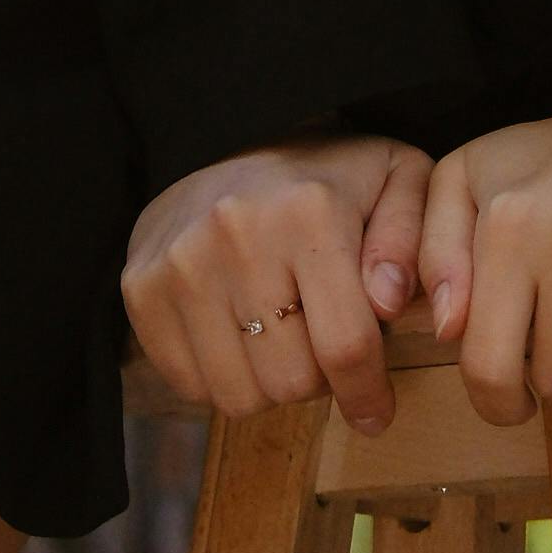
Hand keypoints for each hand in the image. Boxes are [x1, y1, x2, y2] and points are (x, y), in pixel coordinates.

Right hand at [123, 133, 429, 434]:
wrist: (228, 139)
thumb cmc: (328, 176)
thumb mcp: (397, 182)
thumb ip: (411, 242)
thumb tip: (389, 303)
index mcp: (308, 212)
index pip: (346, 346)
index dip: (369, 395)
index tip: (377, 413)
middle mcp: (236, 235)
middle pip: (292, 382)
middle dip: (318, 379)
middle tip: (319, 342)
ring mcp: (180, 263)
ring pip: (238, 396)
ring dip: (268, 383)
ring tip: (279, 336)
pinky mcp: (140, 286)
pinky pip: (190, 386)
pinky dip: (221, 377)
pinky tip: (236, 333)